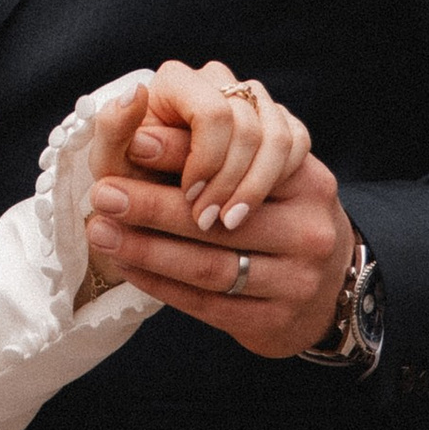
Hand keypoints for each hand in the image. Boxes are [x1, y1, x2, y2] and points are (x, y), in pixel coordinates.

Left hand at [87, 135, 356, 358]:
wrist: (327, 288)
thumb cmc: (276, 214)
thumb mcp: (262, 171)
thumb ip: (211, 144)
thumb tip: (137, 107)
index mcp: (308, 180)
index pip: (242, 161)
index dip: (183, 151)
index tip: (133, 143)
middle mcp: (310, 230)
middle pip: (219, 218)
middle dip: (152, 205)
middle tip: (102, 193)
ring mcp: (298, 282)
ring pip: (208, 266)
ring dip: (146, 249)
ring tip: (101, 231)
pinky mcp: (276, 322)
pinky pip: (206, 304)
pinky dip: (160, 284)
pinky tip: (127, 266)